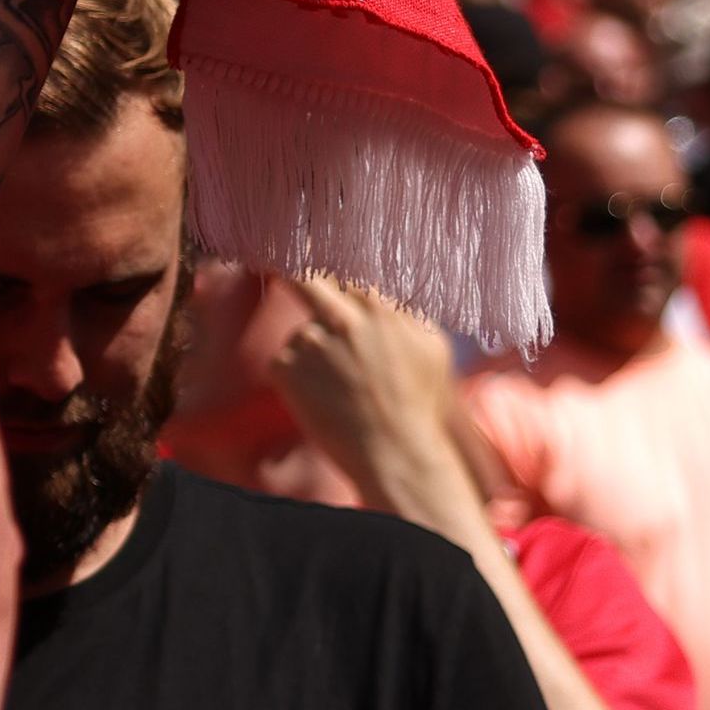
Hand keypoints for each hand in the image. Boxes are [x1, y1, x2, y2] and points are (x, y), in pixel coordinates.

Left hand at [267, 274, 473, 531]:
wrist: (396, 453)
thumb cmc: (420, 403)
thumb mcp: (430, 346)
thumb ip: (402, 311)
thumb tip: (382, 292)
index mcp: (376, 306)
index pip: (339, 270)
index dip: (322, 266)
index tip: (308, 256)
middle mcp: (338, 317)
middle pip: (302, 277)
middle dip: (291, 273)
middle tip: (279, 268)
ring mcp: (307, 341)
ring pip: (301, 333)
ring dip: (313, 351)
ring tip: (343, 389)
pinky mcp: (283, 368)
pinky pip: (285, 361)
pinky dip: (298, 377)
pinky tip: (325, 400)